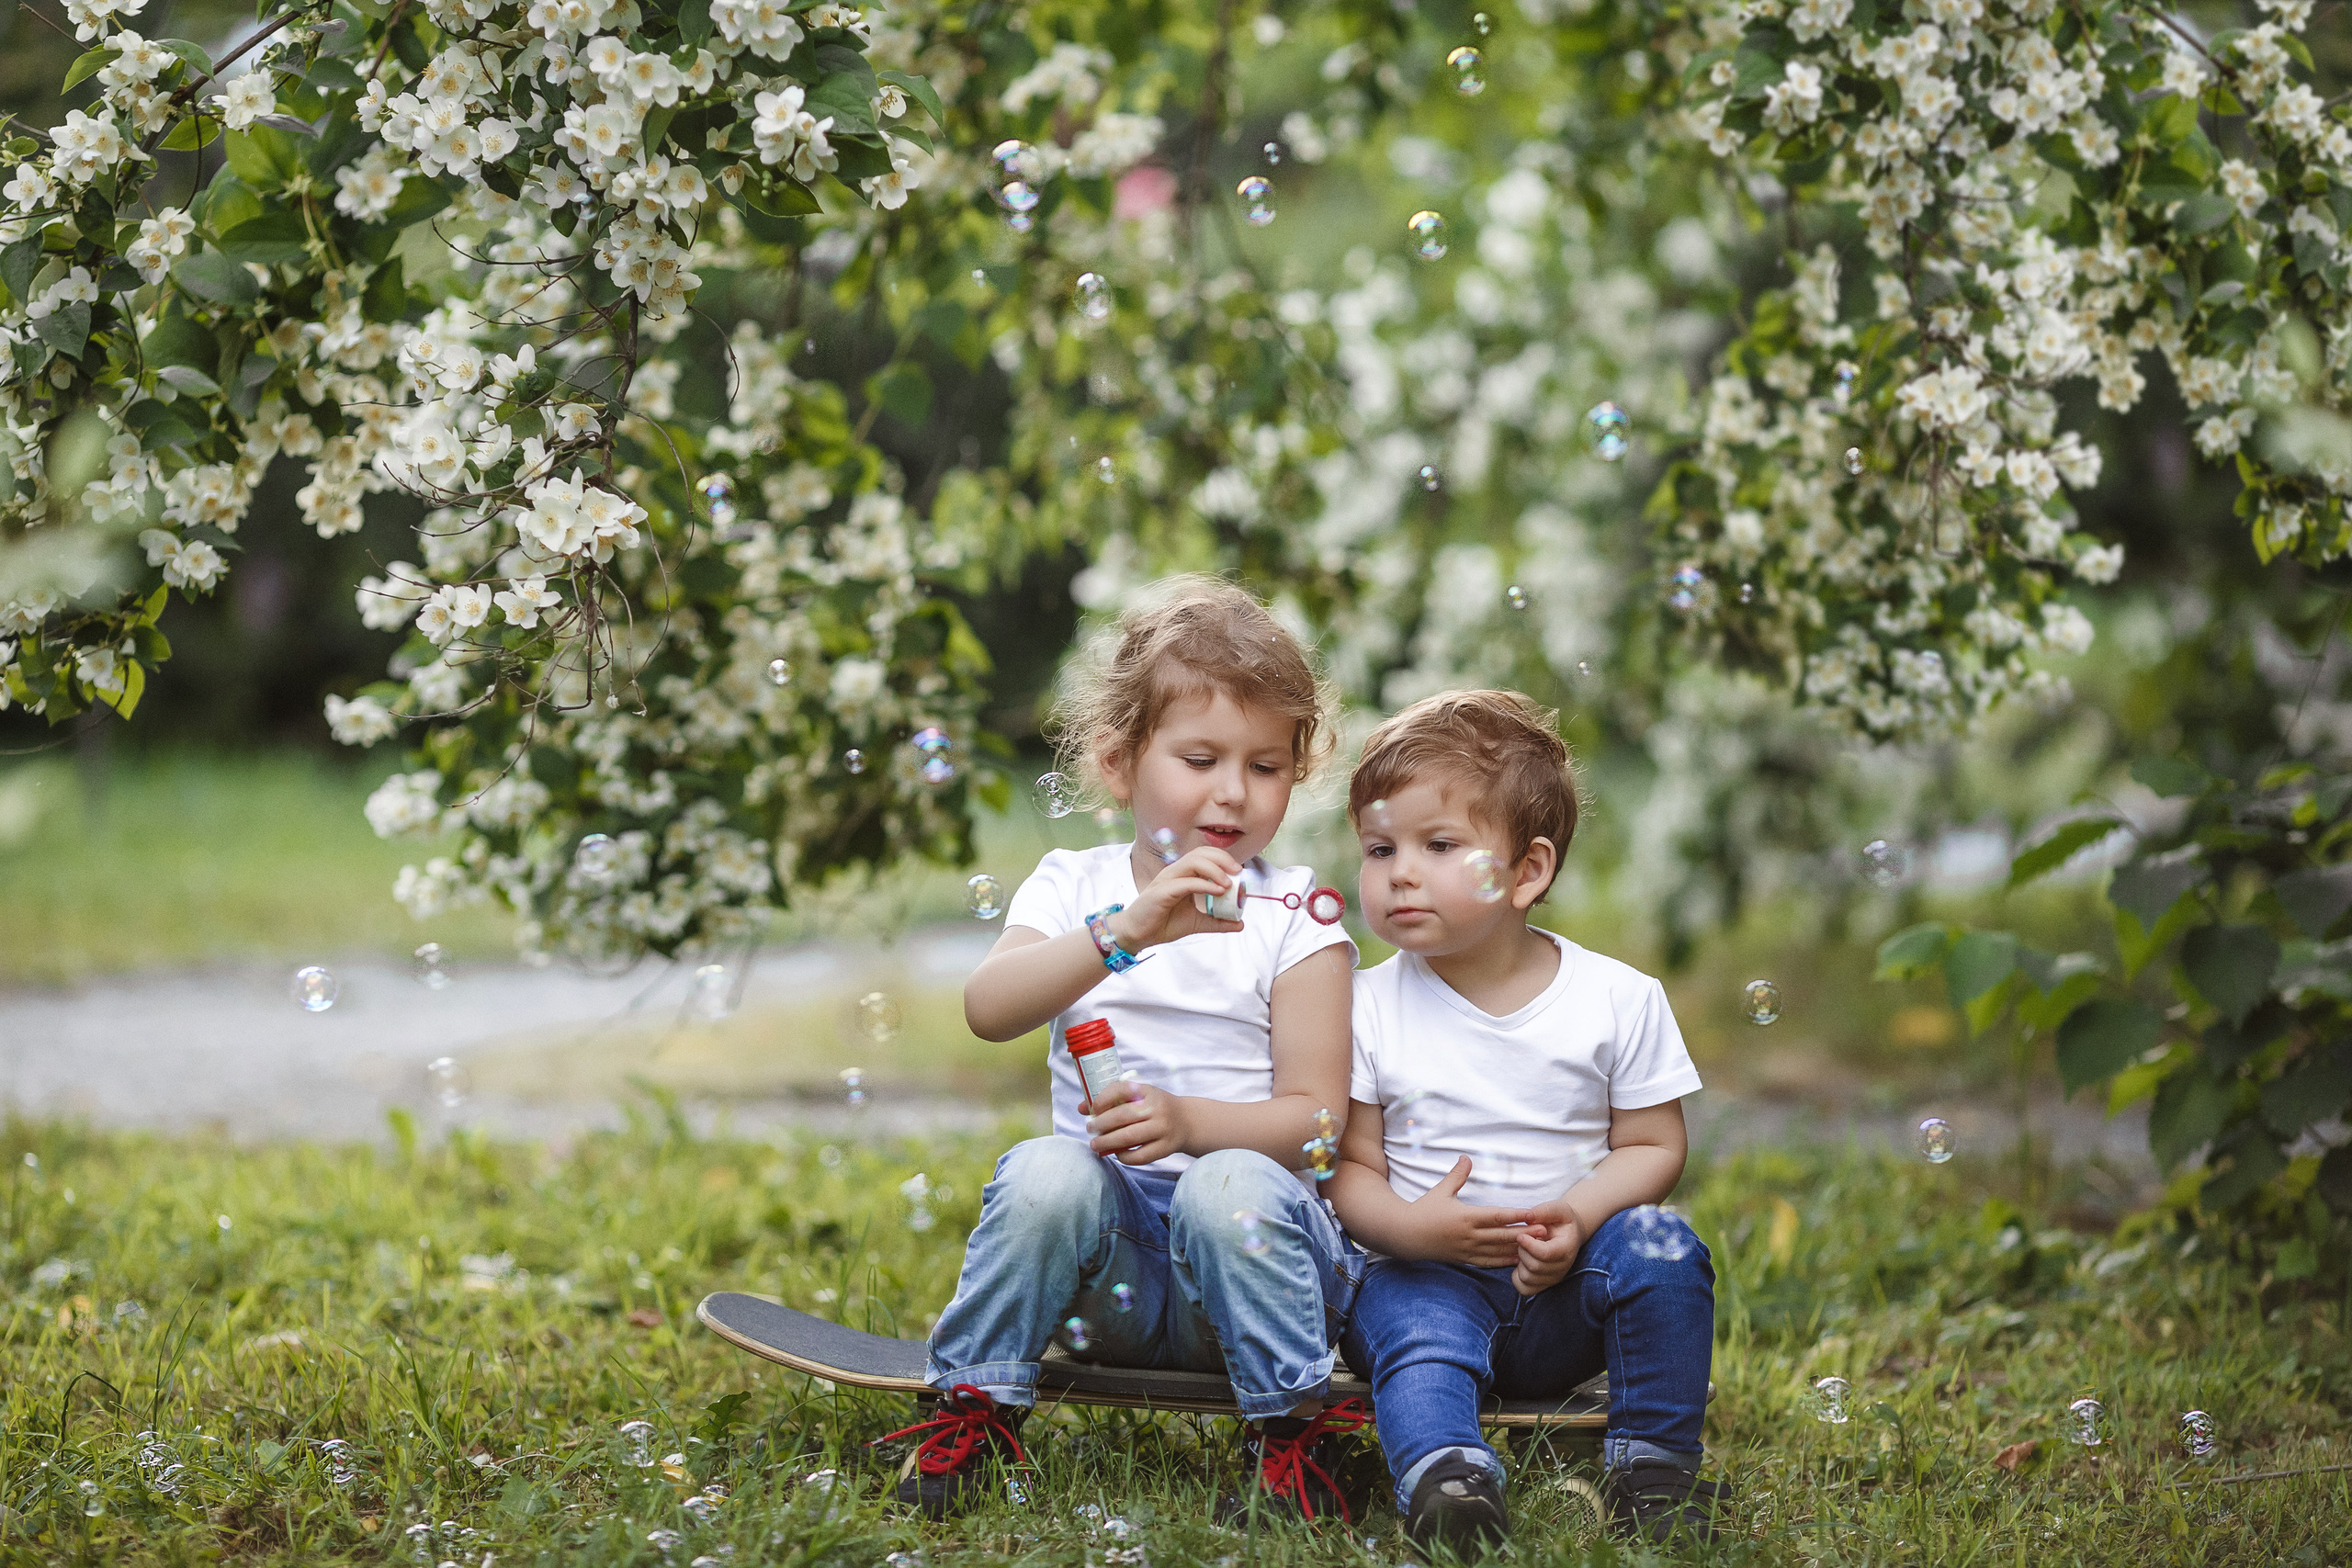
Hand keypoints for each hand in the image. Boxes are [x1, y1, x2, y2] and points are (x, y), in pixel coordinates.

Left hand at [1085, 1079, 1193, 1165]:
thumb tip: (1082, 1108)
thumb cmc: (1155, 1108)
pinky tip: (1116, 1153)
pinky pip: (1140, 1156)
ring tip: (1095, 1144)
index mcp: (1148, 1091)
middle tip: (1089, 1129)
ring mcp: (1162, 1129)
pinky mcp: (1165, 1148)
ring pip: (1129, 1138)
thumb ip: (1112, 1100)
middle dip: (1100, 1124)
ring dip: (1106, 1142)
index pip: (1121, 1089)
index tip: (1092, 1109)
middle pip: (1121, 1116)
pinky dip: (1124, 1157)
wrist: (1187, 1121)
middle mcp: (1157, 1108)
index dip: (1102, 1099)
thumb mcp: (1138, 1097)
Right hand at [1109, 847, 1245, 950]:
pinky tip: (1216, 892)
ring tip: (1228, 884)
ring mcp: (1167, 880)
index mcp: (1183, 875)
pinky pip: (1185, 882)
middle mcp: (1175, 872)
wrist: (1138, 935)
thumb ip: (1217, 922)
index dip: (1223, 859)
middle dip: (1222, 858)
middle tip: (1238, 872)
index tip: (1239, 872)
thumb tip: (1240, 924)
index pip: (1205, 855)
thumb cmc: (1163, 924)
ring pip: (1193, 862)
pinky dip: (1204, 884)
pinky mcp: (1162, 891)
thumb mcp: (1197, 923)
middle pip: (1201, 852)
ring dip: (1214, 869)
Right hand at [1407, 1157, 1534, 1267]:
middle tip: (1546, 1231)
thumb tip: (1467, 1157)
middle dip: (1525, 1233)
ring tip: (1539, 1247)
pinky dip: (1504, 1262)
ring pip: (1498, 1251)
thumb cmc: (1424, 1210)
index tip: (1532, 1213)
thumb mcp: (1441, 1190)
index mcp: (1465, 1217)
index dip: (1515, 1215)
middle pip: (1502, 1235)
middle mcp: (1468, 1235)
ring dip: (1518, 1249)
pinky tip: (1518, 1260)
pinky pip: (1488, 1262)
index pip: (1495, 1216)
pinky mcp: (1464, 1259)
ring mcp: (1467, 1250)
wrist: (1406, 1236)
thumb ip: (1457, 1175)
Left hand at [1511, 1198, 1584, 1296]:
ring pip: (1528, 1278)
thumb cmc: (1561, 1220)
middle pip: (1534, 1266)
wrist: (1567, 1234)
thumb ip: (1544, 1211)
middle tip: (1522, 1240)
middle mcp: (1562, 1267)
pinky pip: (1524, 1288)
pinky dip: (1517, 1277)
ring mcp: (1553, 1278)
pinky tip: (1520, 1263)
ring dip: (1519, 1263)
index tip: (1520, 1235)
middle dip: (1522, 1251)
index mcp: (1566, 1248)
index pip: (1546, 1254)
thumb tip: (1528, 1217)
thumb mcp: (1557, 1208)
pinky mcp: (1543, 1285)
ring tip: (1524, 1250)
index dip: (1529, 1245)